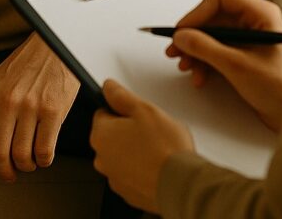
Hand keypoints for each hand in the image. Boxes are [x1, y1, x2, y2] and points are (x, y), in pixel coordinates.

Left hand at [0, 33, 79, 182]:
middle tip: (9, 173)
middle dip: (3, 170)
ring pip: (22, 156)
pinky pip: (44, 151)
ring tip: (31, 161)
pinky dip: (44, 160)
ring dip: (26, 166)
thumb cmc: (31, 59)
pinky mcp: (54, 111)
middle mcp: (8, 100)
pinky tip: (45, 154)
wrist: (58, 42)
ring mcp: (31, 106)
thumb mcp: (2, 76)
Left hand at [91, 79, 193, 213]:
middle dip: (128, 131)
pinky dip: (141, 169)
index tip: (137, 114)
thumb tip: (108, 87)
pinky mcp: (128, 193)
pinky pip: (132, 174)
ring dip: (134, 150)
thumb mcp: (144, 109)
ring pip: (122, 155)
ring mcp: (114, 178)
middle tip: (151, 130)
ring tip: (157, 149)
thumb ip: (121, 96)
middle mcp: (102, 159)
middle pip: (112, 135)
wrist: (180, 185)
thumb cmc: (164, 148)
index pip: (103, 113)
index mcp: (101, 135)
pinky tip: (157, 165)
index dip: (122, 111)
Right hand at [167, 0, 281, 131]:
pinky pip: (217, 48)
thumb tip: (182, 36)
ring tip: (186, 67)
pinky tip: (200, 76)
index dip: (198, 13)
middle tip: (176, 50)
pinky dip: (205, 61)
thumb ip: (206, 48)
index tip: (183, 32)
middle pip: (213, 16)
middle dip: (193, 35)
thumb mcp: (238, 66)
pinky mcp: (244, 54)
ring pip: (212, 34)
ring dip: (196, 50)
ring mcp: (249, 37)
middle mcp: (255, 20)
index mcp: (261, 13)